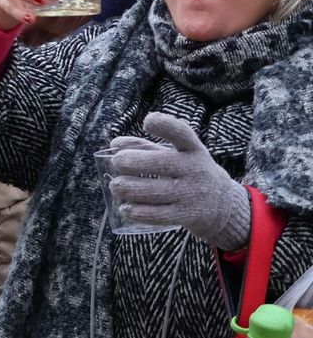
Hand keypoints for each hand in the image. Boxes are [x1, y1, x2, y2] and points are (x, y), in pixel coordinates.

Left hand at [108, 113, 250, 250]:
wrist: (223, 204)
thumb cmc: (187, 171)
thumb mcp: (175, 154)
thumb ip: (145, 146)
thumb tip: (114, 144)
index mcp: (193, 149)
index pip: (182, 134)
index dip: (165, 126)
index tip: (147, 122)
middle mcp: (195, 170)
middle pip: (159, 164)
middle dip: (130, 162)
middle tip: (117, 163)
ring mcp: (192, 194)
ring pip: (153, 192)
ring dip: (127, 188)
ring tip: (116, 186)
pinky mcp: (188, 216)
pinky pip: (158, 215)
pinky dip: (136, 212)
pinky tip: (124, 209)